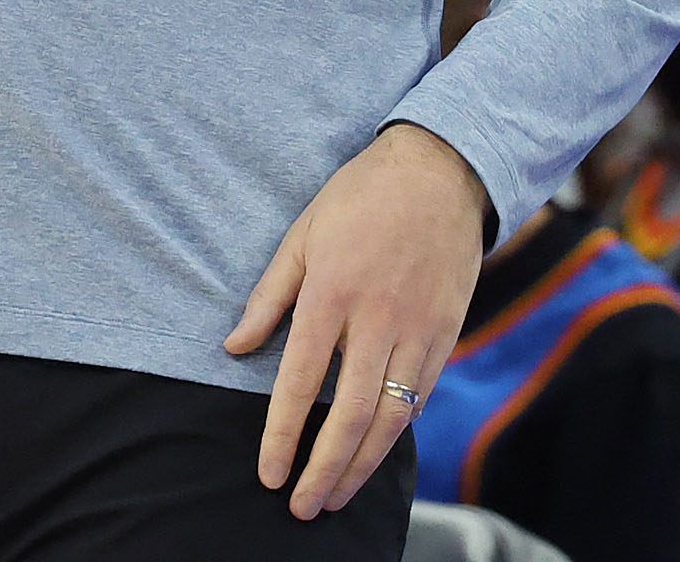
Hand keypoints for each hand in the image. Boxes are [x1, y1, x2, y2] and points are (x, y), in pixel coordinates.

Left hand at [225, 123, 484, 519]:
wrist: (440, 172)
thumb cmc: (359, 199)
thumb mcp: (302, 234)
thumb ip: (268, 297)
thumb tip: (233, 349)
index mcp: (331, 292)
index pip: (301, 382)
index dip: (283, 436)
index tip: (269, 474)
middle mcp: (377, 318)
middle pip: (350, 415)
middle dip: (324, 470)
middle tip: (302, 507)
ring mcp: (418, 329)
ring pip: (391, 417)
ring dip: (361, 466)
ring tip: (336, 496)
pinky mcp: (446, 333)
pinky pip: (420, 395)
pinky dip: (396, 432)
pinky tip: (374, 454)